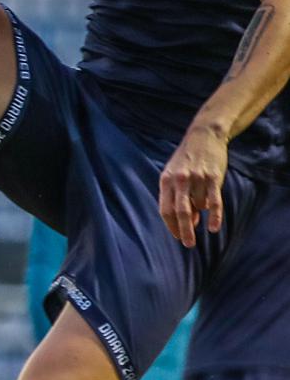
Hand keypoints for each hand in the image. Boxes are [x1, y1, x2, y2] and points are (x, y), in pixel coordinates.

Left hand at [160, 125, 227, 247]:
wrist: (204, 136)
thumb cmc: (187, 159)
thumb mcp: (175, 174)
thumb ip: (178, 196)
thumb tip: (191, 221)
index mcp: (166, 180)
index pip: (165, 209)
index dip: (171, 225)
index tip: (176, 236)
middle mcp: (179, 180)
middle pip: (180, 212)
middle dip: (184, 231)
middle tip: (188, 244)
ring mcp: (196, 179)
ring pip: (199, 206)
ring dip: (201, 214)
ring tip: (202, 213)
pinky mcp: (213, 178)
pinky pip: (214, 202)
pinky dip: (214, 217)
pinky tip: (213, 228)